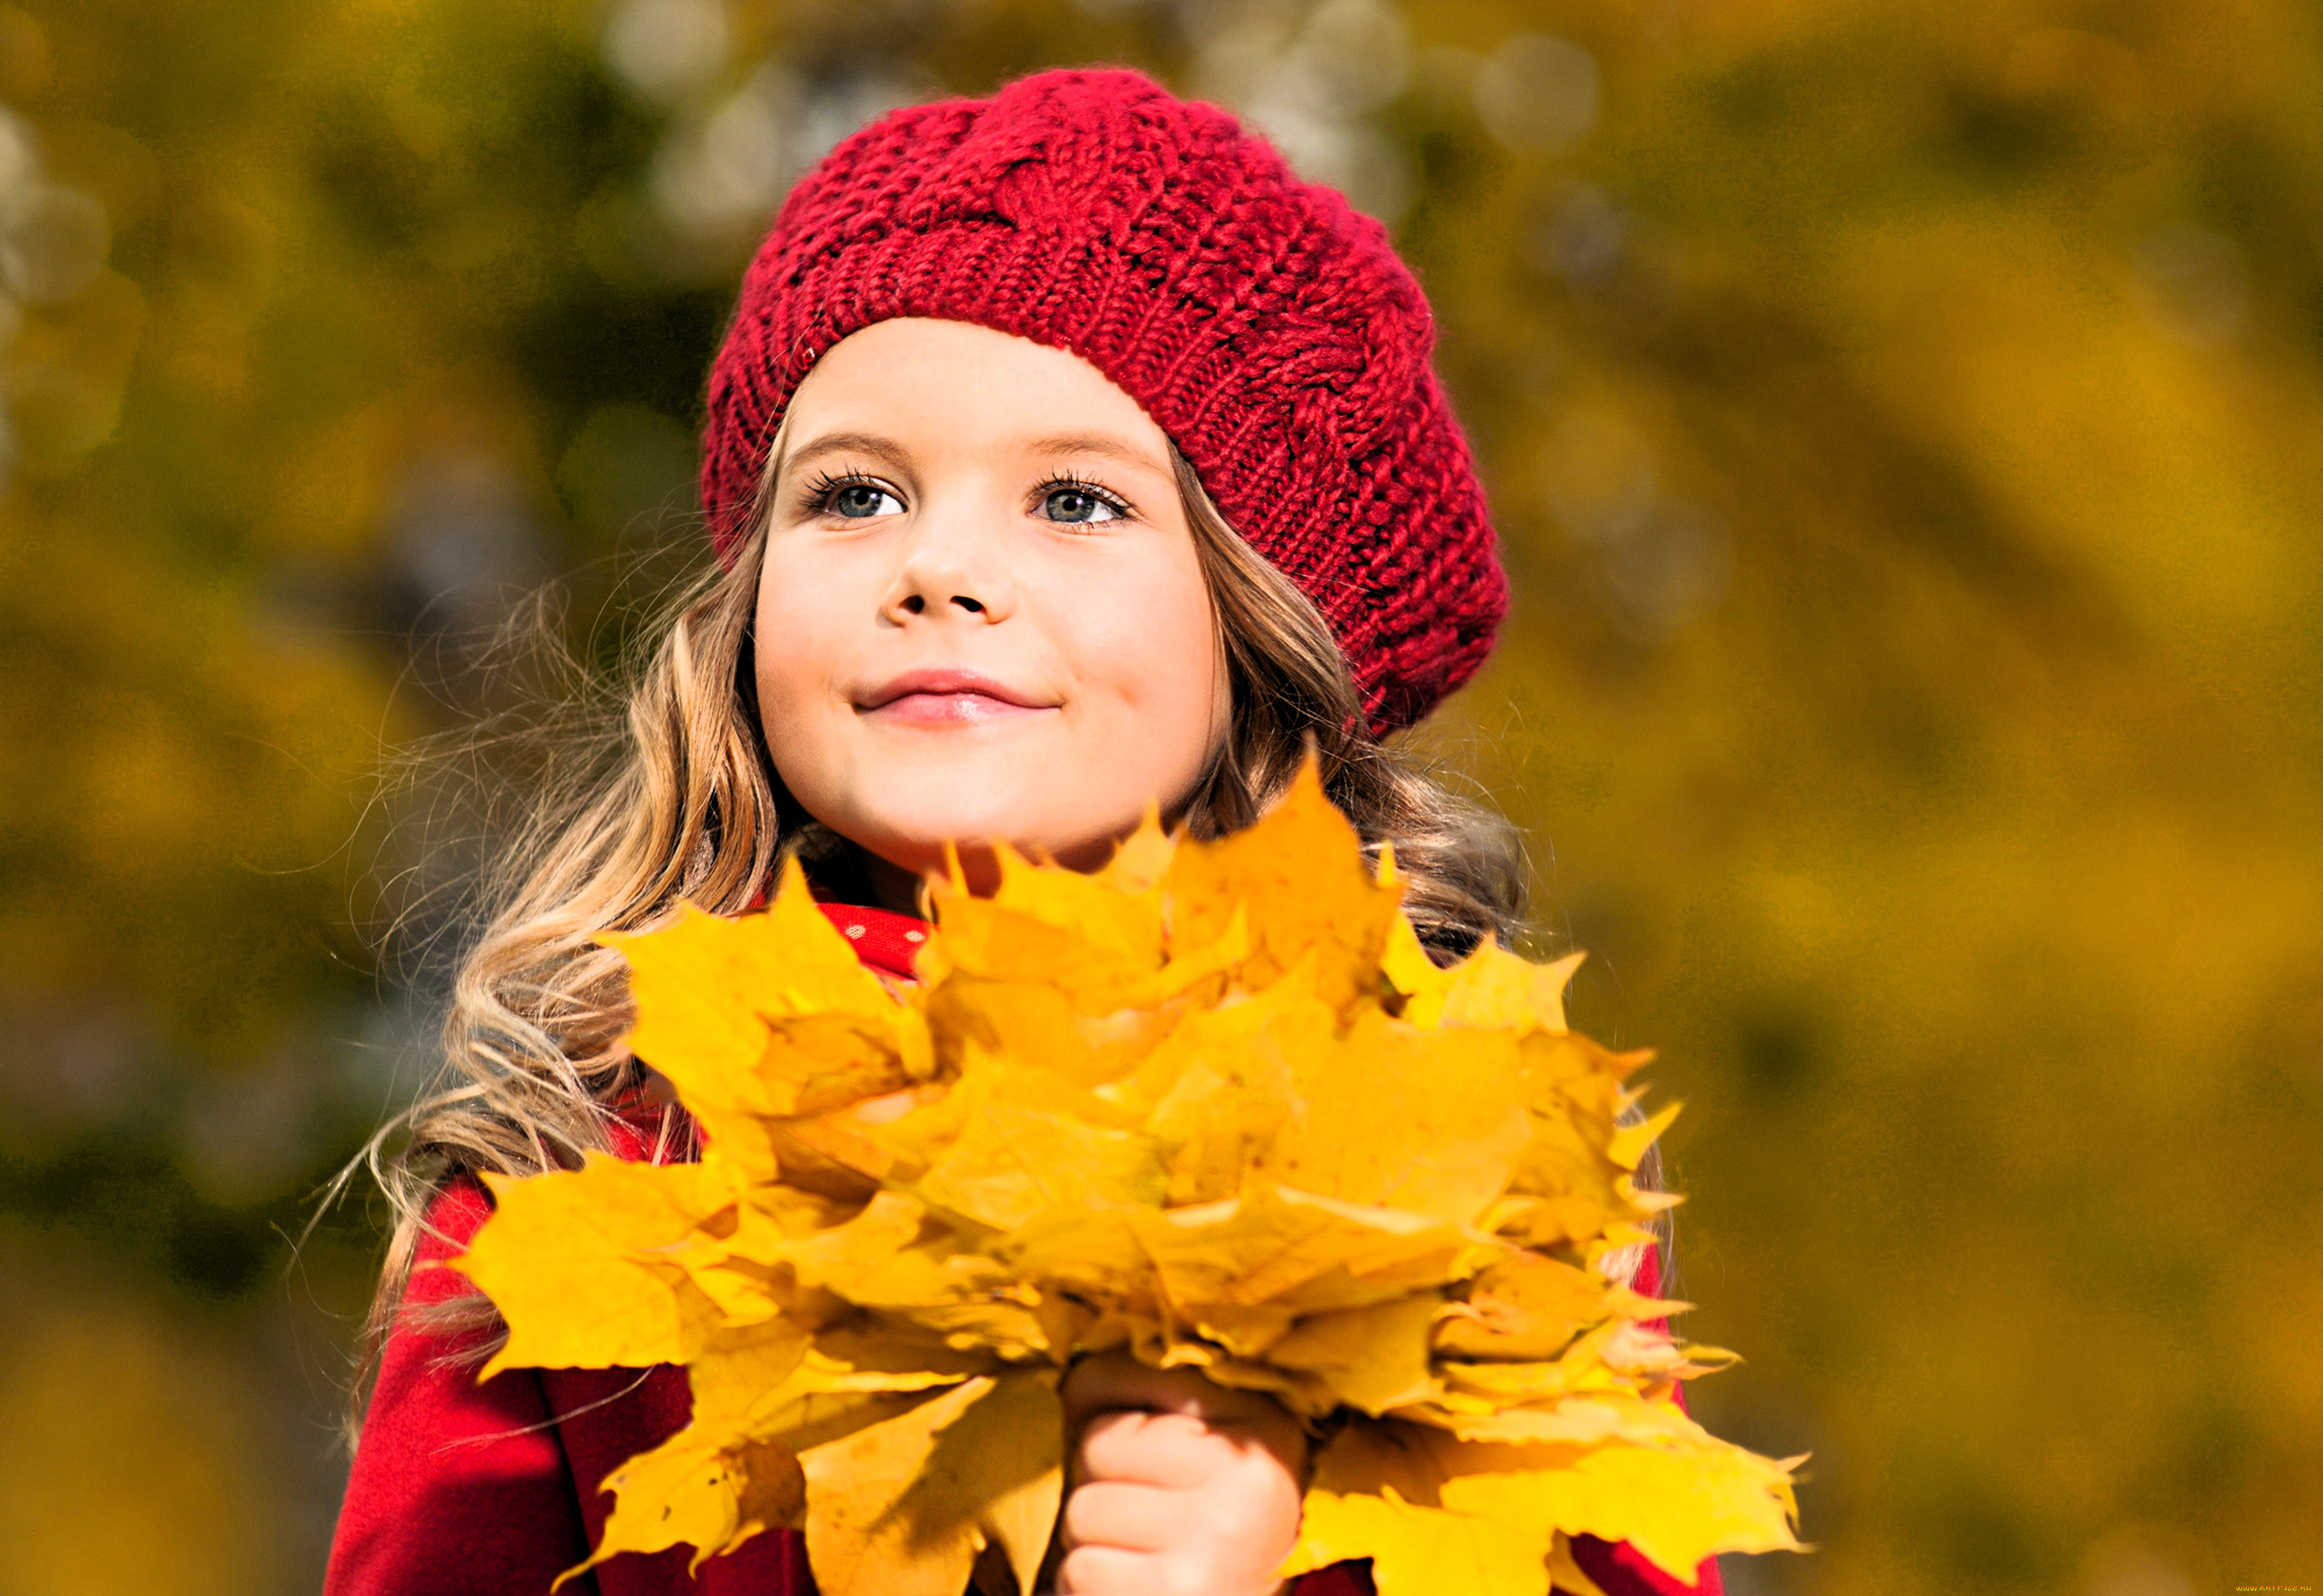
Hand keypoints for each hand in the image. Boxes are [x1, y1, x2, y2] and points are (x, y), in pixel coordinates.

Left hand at [1055, 1352, 1307, 1595]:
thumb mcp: (1202, 1452)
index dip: (1100, 1412)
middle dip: (1102, 1485)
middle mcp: (1248, 1476)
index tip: (1125, 1450)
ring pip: (1082, 1510)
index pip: (1124, 1374)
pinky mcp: (1181, 1589)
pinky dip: (1091, 1586)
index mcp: (1260, 1421)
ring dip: (1093, 1541)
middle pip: (1097, 1444)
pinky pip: (1080, 1570)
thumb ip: (1146, 1398)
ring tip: (1141, 1554)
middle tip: (1145, 1518)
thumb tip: (1072, 1377)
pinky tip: (1133, 1586)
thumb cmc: (1210, 1531)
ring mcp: (1217, 1534)